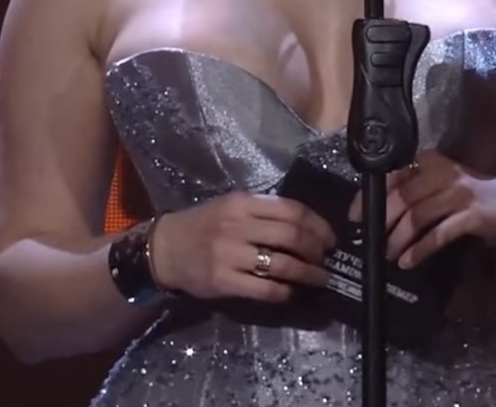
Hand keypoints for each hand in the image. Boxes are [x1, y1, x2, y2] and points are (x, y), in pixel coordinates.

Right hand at [150, 193, 335, 302]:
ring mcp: (230, 254)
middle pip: (291, 236)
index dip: (317, 224)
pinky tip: (292, 292)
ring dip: (307, 273)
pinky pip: (263, 289)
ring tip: (319, 278)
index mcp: (244, 203)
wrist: (165, 248)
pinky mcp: (223, 281)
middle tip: (326, 259)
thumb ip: (264, 211)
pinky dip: (284, 292)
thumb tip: (305, 225)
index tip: (330, 237)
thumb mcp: (232, 206)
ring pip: (282, 264)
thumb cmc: (204, 225)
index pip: (291, 210)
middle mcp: (238, 226)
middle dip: (316, 250)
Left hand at [348, 151, 495, 268]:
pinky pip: (438, 234)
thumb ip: (418, 190)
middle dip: (381, 221)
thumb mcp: (445, 184)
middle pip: (401, 197)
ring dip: (398, 239)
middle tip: (370, 239)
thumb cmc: (477, 195)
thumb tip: (379, 210)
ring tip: (389, 255)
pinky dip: (420, 249)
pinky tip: (410, 261)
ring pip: (417, 216)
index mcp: (432, 162)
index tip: (356, 216)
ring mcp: (459, 194)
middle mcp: (443, 173)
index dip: (370, 197)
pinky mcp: (473, 216)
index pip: (393, 176)